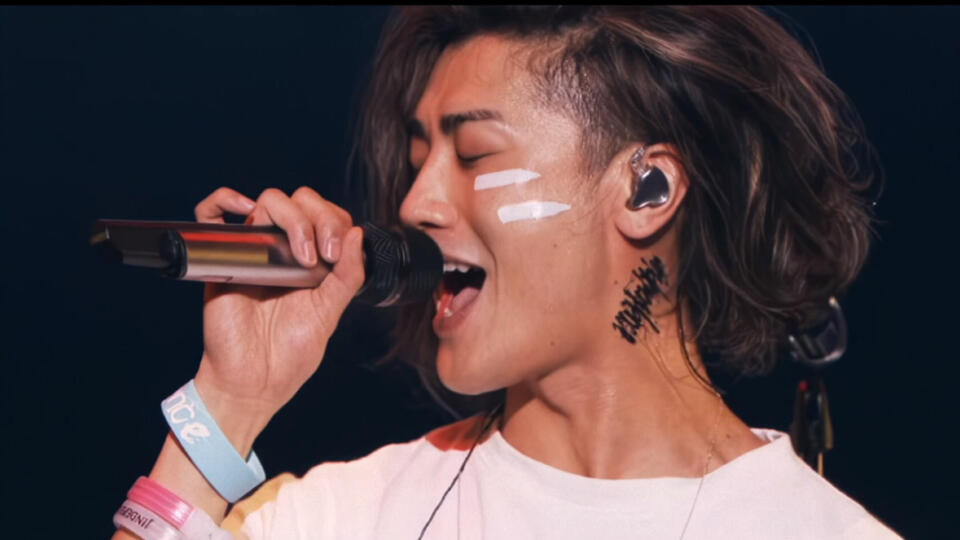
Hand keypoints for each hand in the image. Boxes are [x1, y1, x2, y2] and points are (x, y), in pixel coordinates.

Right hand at [190, 186, 364, 431]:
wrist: (253, 383)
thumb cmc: (289, 355)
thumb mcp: (329, 313)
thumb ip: (347, 275)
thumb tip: (358, 233)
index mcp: (312, 261)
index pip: (327, 215)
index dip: (336, 222)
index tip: (337, 255)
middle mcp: (283, 251)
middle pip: (301, 201)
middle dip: (320, 217)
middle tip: (323, 255)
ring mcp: (253, 252)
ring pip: (270, 201)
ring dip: (293, 217)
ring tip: (301, 254)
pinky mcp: (223, 260)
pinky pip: (209, 214)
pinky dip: (222, 199)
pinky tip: (245, 211)